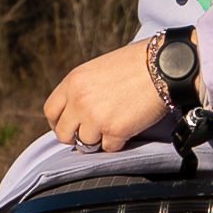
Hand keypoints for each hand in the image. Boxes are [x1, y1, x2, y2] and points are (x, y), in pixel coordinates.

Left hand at [43, 41, 167, 153]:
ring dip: (99, 139)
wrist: (161, 67)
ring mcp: (96, 118)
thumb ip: (83, 89)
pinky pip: (109, 148)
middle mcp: (79, 101)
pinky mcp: (115, 131)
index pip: (51, 111)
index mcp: (73, 82)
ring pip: (86, 143)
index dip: (58, 122)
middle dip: (75, 137)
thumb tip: (76, 112)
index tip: (68, 127)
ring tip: (113, 126)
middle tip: (88, 135)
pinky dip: (118, 141)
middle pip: (64, 133)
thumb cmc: (134, 64)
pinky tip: (127, 126)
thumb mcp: (97, 70)